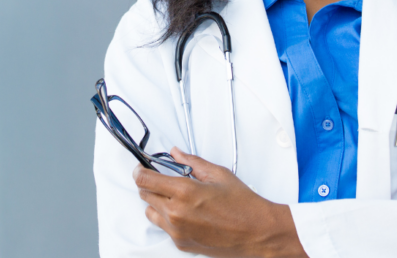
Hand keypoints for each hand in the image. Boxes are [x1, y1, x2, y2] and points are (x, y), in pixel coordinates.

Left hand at [134, 148, 307, 257]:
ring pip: (150, 212)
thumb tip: (175, 154)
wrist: (257, 233)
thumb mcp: (218, 174)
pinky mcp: (181, 243)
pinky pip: (163, 227)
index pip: (145, 180)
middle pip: (144, 195)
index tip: (141, 167)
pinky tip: (185, 212)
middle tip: (163, 179)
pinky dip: (167, 218)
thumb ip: (192, 162)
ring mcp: (177, 231)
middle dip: (151, 184)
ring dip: (157, 202)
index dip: (139, 171)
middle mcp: (176, 213)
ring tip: (175, 197)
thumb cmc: (243, 205)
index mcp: (184, 192)